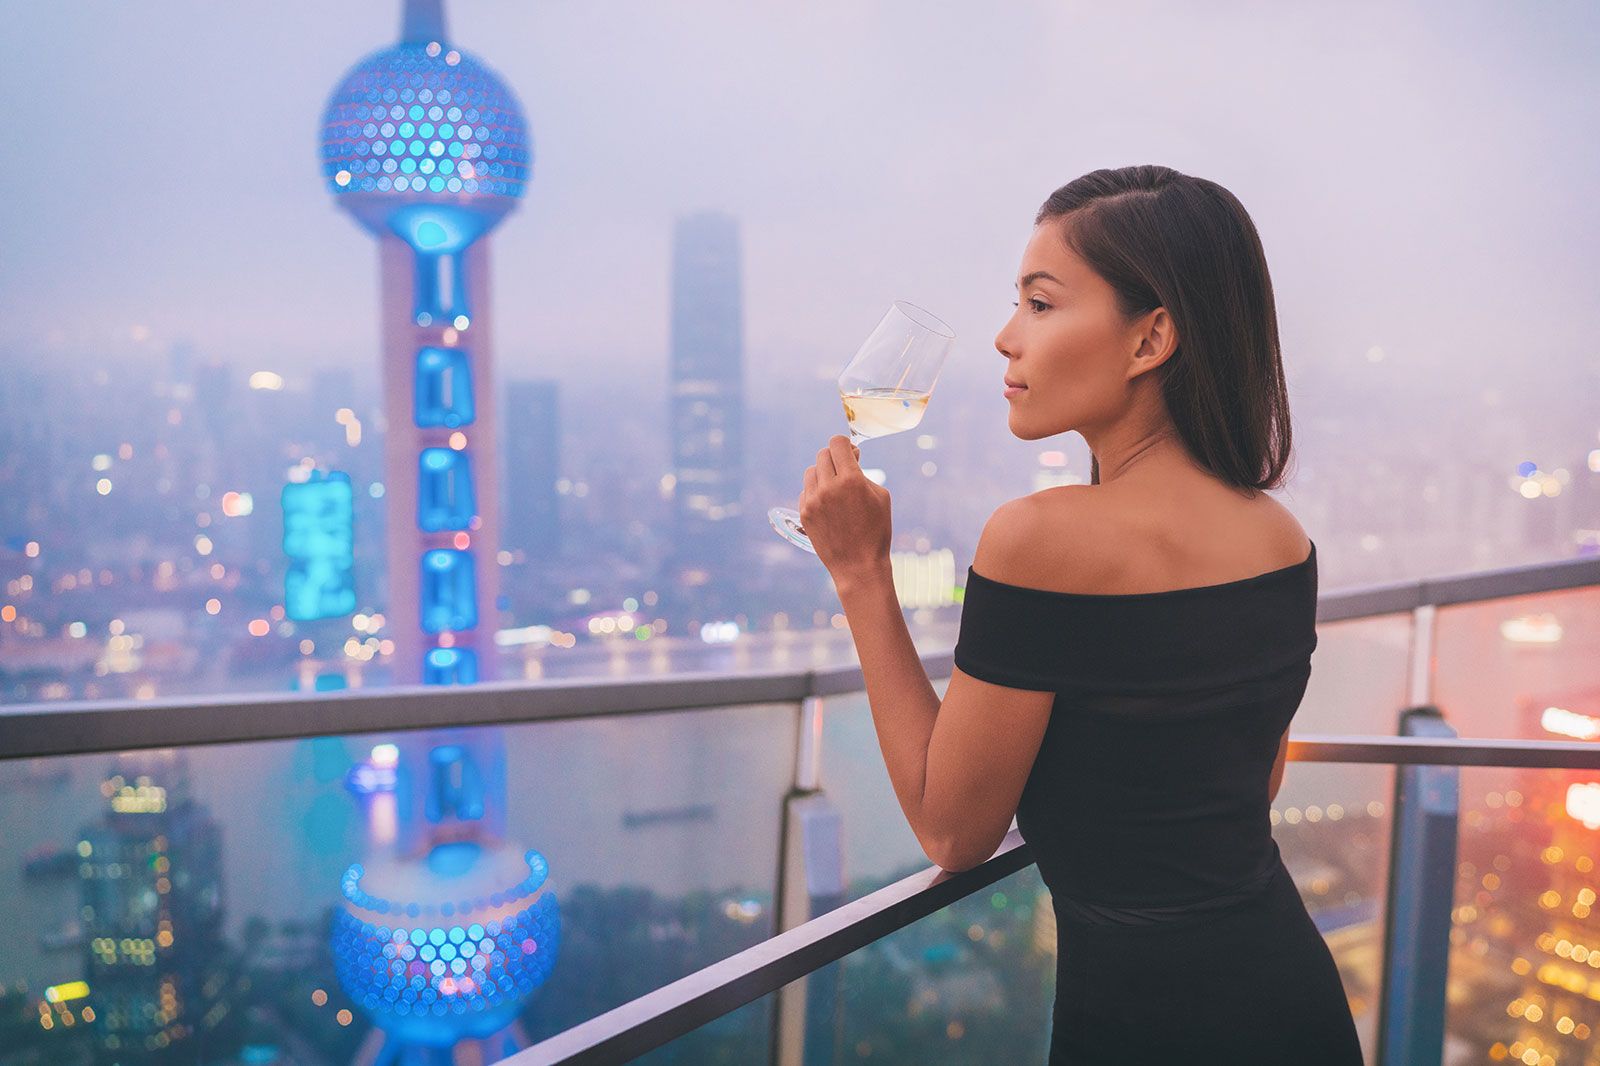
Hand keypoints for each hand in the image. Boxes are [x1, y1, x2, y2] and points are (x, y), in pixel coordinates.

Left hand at [798, 434, 892, 581]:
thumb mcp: (881, 496)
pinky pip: (806, 490)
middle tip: (845, 470)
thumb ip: (863, 472)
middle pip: (823, 454)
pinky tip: (828, 504)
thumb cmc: (876, 531)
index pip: (838, 443)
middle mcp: (828, 487)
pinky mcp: (804, 513)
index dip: (846, 445)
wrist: (859, 566)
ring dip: (823, 474)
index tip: (852, 454)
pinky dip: (816, 491)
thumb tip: (850, 458)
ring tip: (835, 487)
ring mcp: (813, 501)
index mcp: (851, 480)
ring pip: (812, 471)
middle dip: (835, 458)